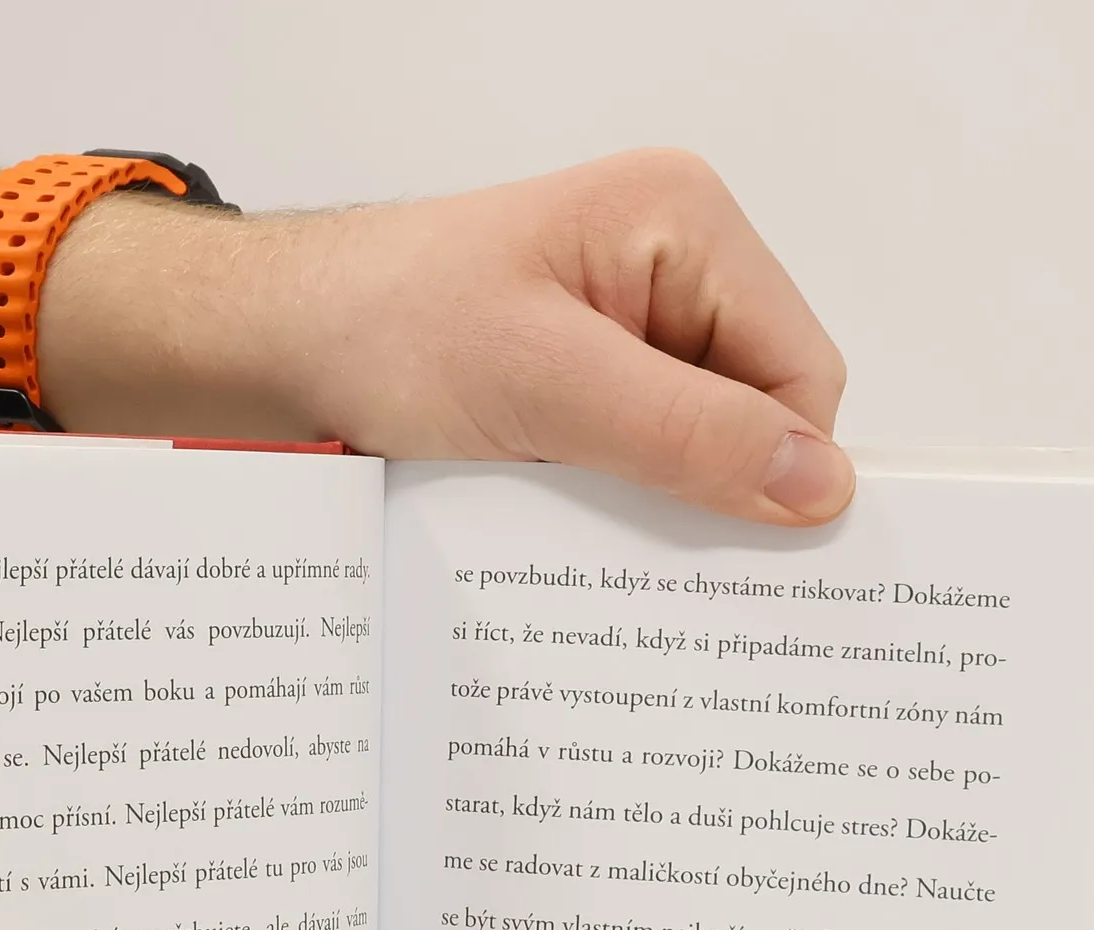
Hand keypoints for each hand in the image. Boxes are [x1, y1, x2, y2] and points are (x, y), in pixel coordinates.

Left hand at [46, 149, 851, 527]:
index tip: (725, 541)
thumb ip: (686, 432)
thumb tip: (819, 484)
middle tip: (635, 535)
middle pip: (757, 411)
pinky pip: (642, 461)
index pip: (801, 371)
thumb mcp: (544, 383)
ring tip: (581, 517)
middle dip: (711, 484)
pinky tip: (564, 515)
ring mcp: (627, 328)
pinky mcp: (586, 383)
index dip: (774, 463)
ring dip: (655, 499)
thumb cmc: (383, 326)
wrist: (273, 347)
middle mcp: (670, 268)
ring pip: (700, 448)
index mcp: (685, 223)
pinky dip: (614, 502)